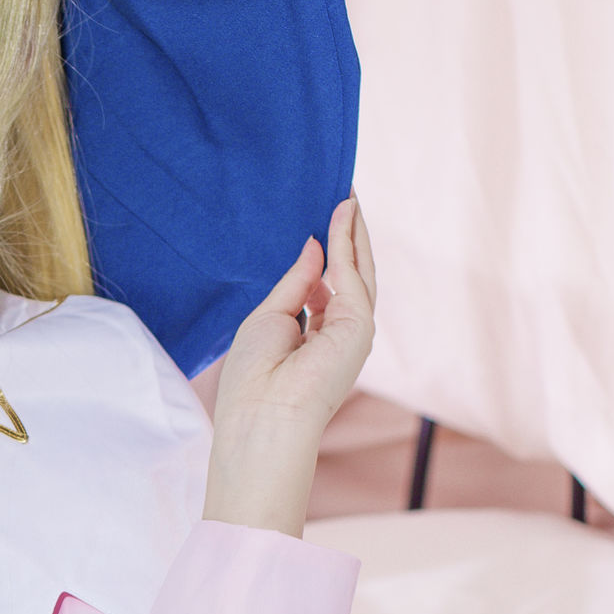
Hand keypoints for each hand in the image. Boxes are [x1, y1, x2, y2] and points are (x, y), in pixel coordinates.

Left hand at [202, 198, 377, 536]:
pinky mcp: (359, 325)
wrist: (263, 415)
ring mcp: (354, 329)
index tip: (327, 221)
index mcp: (317, 334)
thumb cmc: (254, 376)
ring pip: (359, 271)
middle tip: (346, 199)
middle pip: (350, 275)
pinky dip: (347, 242)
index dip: (330, 253)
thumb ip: (297, 282)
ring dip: (354, 233)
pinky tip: (341, 215)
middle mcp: (340, 332)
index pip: (329, 286)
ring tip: (348, 198)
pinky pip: (352, 273)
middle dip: (349, 237)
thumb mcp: (270, 316)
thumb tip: (314, 244)